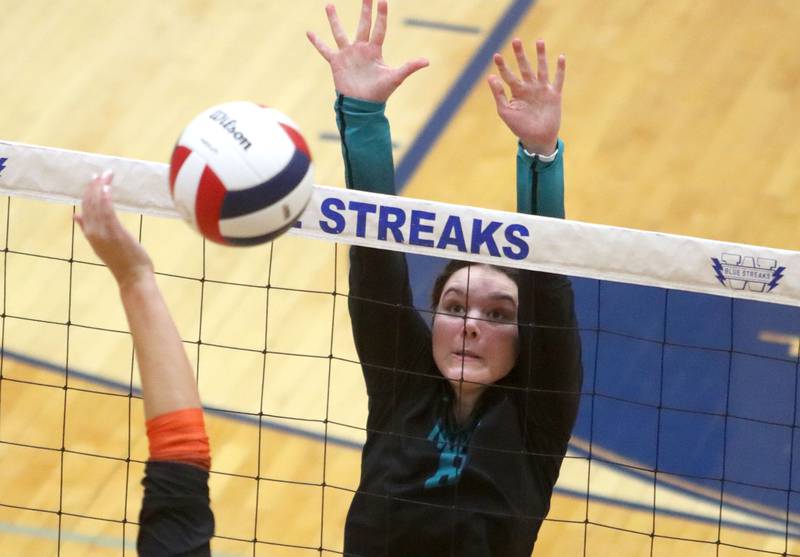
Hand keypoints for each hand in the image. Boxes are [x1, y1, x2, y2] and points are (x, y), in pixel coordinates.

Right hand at [74, 170, 153, 290]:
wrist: (133, 277)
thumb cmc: (122, 262)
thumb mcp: (101, 245)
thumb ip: (88, 229)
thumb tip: (76, 216)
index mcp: (90, 234)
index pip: (85, 209)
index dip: (88, 193)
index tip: (93, 180)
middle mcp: (93, 232)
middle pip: (89, 205)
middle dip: (93, 187)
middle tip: (99, 174)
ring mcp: (103, 233)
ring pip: (97, 206)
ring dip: (100, 188)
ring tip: (105, 176)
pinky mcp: (115, 233)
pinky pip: (108, 212)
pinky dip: (106, 199)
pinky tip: (107, 188)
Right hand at [307, 0, 428, 102]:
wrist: (362, 106)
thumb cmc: (379, 93)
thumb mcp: (395, 78)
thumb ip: (409, 67)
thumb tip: (427, 61)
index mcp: (375, 51)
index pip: (379, 29)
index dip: (381, 15)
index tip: (383, 0)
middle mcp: (361, 49)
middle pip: (363, 25)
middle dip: (365, 10)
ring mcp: (348, 55)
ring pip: (340, 33)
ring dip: (334, 19)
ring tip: (329, 4)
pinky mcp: (336, 63)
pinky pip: (325, 50)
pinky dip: (317, 42)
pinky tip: (309, 32)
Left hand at [488, 39, 564, 155]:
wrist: (537, 139)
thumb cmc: (519, 127)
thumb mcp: (505, 111)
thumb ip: (499, 94)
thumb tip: (490, 76)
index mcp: (517, 92)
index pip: (508, 75)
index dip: (502, 66)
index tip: (497, 55)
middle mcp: (529, 88)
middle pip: (524, 67)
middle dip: (520, 54)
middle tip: (516, 40)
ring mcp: (542, 90)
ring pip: (541, 69)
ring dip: (540, 56)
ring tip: (539, 41)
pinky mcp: (554, 95)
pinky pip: (558, 79)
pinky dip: (560, 69)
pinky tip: (561, 57)